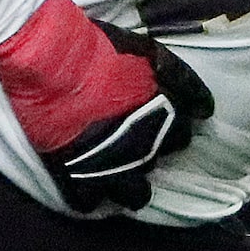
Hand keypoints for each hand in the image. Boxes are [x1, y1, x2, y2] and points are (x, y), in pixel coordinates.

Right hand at [0, 0, 213, 211]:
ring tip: (116, 171)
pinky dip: (88, 192)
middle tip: (134, 134)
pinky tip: (84, 179)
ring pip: (136, 195)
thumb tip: (201, 105)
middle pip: (162, 159)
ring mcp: (112, 166)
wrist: (48, 61)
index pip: (185, 129)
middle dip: (153, 148)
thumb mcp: (146, 50)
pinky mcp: (76, 178)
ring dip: (130, 184)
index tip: (170, 120)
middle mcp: (146, 146)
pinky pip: (90, 201)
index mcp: (165, 114)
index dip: (178, 124)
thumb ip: (174, 77)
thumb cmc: (96, 48)